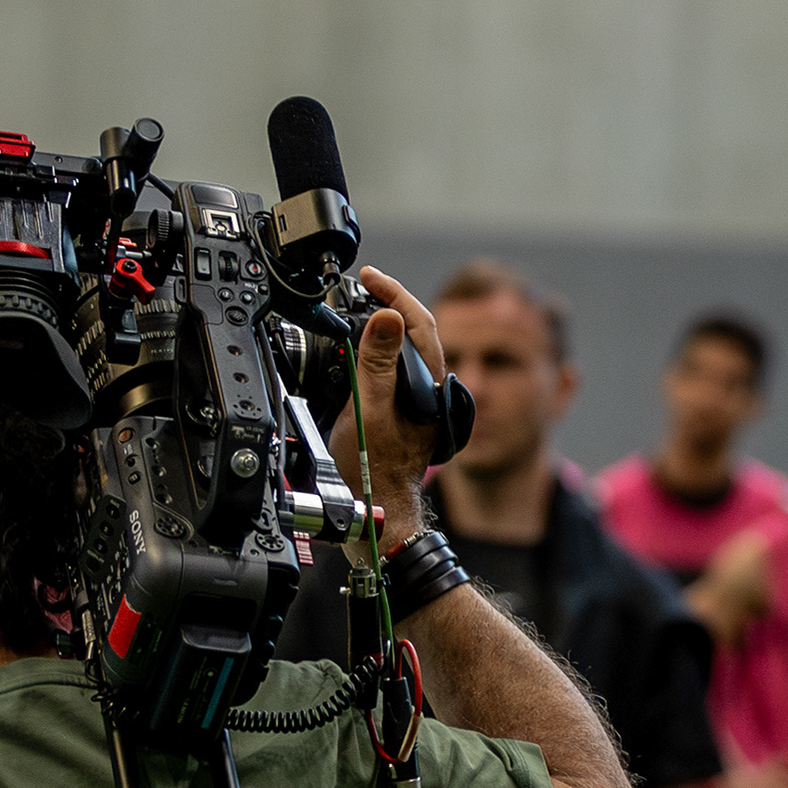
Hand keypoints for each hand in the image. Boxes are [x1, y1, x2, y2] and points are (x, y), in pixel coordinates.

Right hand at [346, 265, 452, 546]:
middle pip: (414, 331)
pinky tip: (362, 349)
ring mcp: (416, 400)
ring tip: (360, 306)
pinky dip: (378, 349)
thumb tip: (387, 316)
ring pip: (405, 349)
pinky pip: (394, 367)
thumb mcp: (369, 409)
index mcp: (426, 383)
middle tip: (362, 286)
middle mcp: (427, 389)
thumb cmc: (374, 468)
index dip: (394, 292)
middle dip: (390, 301)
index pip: (418, 322)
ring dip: (384, 324)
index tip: (370, 277)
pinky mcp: (403, 410)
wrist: (376, 510)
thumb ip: (377, 363)